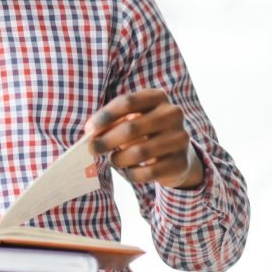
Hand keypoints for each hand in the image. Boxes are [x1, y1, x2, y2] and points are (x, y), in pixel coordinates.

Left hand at [85, 88, 202, 188]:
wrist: (177, 153)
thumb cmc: (144, 132)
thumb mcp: (129, 120)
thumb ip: (110, 123)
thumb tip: (90, 132)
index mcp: (157, 97)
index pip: (127, 102)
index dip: (106, 116)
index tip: (90, 129)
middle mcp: (173, 114)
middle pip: (131, 128)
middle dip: (106, 141)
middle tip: (92, 149)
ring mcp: (180, 138)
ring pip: (139, 152)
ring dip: (118, 159)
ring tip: (113, 159)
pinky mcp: (181, 162)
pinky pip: (148, 172)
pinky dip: (131, 174)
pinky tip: (128, 171)